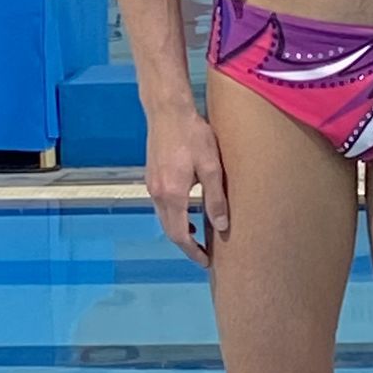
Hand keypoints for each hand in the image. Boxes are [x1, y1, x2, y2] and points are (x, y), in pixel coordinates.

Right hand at [146, 107, 228, 267]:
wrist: (167, 110)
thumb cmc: (193, 135)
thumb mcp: (211, 166)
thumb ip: (216, 198)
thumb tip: (222, 226)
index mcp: (173, 195)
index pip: (180, 235)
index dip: (193, 252)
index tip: (206, 262)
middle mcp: (157, 194)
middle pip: (169, 230)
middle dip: (186, 245)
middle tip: (203, 254)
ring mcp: (151, 184)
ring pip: (163, 218)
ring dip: (178, 230)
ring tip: (197, 235)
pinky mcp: (151, 175)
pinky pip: (160, 205)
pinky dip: (173, 215)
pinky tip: (185, 210)